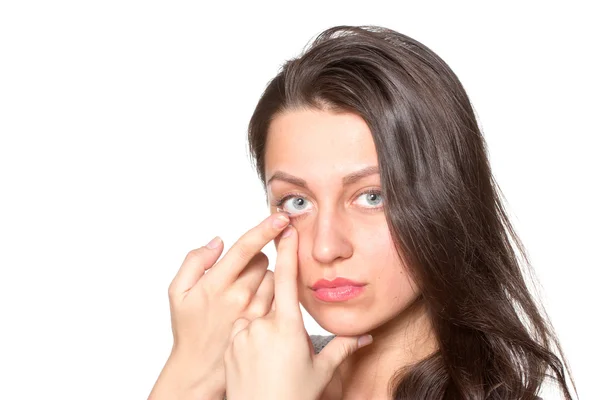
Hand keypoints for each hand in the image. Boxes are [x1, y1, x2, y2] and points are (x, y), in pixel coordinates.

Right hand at [148, 213, 291, 399]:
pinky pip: (278, 297)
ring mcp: (256, 312)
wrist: (200, 369)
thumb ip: (194, 261)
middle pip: (261, 260)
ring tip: (244, 295)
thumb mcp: (177, 292)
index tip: (281, 217)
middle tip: (237, 277)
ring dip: (262, 278)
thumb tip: (218, 242)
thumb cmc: (189, 329)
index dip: (265, 229)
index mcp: (216, 284)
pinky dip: (270, 295)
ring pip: (272, 277)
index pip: (246, 248)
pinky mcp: (268, 324)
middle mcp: (239, 296)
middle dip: (252, 260)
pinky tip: (255, 306)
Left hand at [223, 224, 372, 399]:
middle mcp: (262, 325)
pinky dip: (249, 334)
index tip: (286, 229)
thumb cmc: (290, 398)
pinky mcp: (230, 344)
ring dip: (263, 322)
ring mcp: (242, 334)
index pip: (287, 279)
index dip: (287, 251)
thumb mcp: (320, 372)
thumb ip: (342, 348)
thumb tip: (366, 337)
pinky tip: (256, 356)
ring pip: (254, 311)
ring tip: (271, 353)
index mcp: (287, 327)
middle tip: (285, 337)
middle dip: (278, 304)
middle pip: (270, 294)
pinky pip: (241, 327)